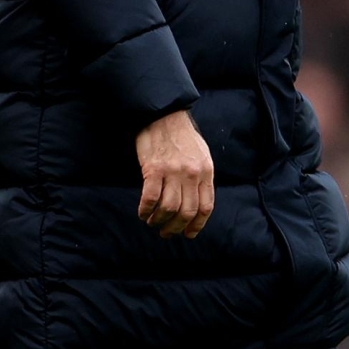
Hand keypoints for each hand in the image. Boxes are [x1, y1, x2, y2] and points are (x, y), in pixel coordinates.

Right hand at [135, 108, 213, 238]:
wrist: (164, 115)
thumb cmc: (182, 136)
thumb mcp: (201, 155)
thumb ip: (201, 177)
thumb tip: (197, 201)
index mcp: (206, 172)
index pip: (206, 207)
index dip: (197, 225)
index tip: (188, 233)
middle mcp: (192, 174)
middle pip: (187, 212)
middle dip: (176, 228)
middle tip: (166, 232)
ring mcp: (173, 172)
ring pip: (169, 209)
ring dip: (159, 221)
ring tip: (153, 222)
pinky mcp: (154, 169)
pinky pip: (150, 198)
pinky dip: (146, 210)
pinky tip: (143, 213)